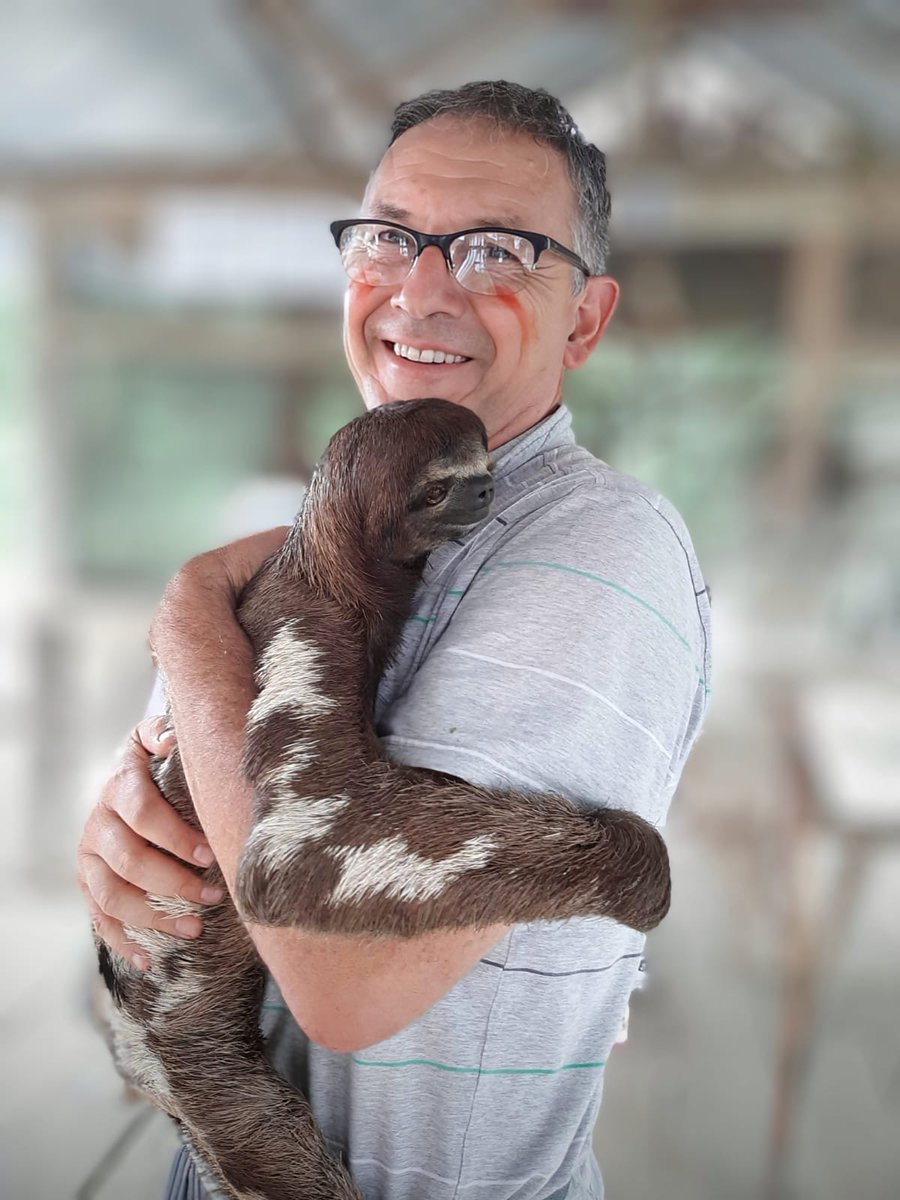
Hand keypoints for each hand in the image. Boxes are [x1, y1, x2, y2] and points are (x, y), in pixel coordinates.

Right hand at [77, 717, 224, 968]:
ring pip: (112, 897)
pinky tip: (149, 961)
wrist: (131, 778)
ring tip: (195, 929)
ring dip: (153, 917)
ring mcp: (90, 859)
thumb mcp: (157, 738)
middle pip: (129, 861)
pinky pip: (100, 921)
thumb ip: (162, 733)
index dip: (176, 837)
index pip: (143, 814)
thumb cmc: (160, 763)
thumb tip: (170, 739)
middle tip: (213, 896)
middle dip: (173, 881)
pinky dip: (122, 943)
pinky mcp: (89, 885)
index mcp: (119, 787)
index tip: (211, 855)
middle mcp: (98, 825)